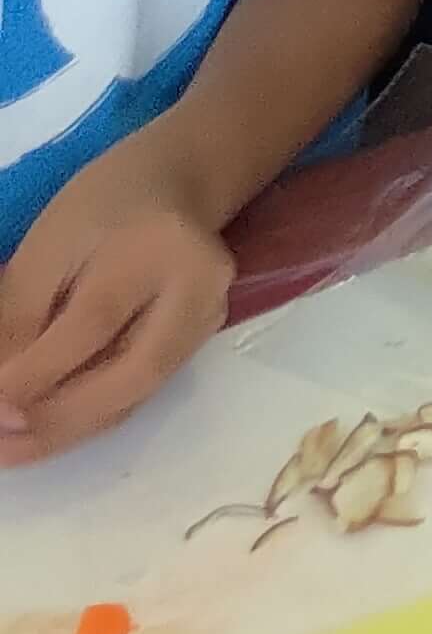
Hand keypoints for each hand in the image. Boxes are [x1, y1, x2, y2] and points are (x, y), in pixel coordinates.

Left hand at [0, 133, 231, 460]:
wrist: (177, 184)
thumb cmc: (102, 207)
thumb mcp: (47, 245)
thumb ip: (20, 314)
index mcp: (159, 246)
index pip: (96, 321)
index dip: (38, 372)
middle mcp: (201, 287)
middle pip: (135, 370)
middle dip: (61, 419)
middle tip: (1, 441)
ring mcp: (209, 318)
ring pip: (140, 393)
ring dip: (71, 430)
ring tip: (12, 449)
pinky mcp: (201, 340)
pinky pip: (143, 392)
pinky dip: (91, 418)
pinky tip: (46, 431)